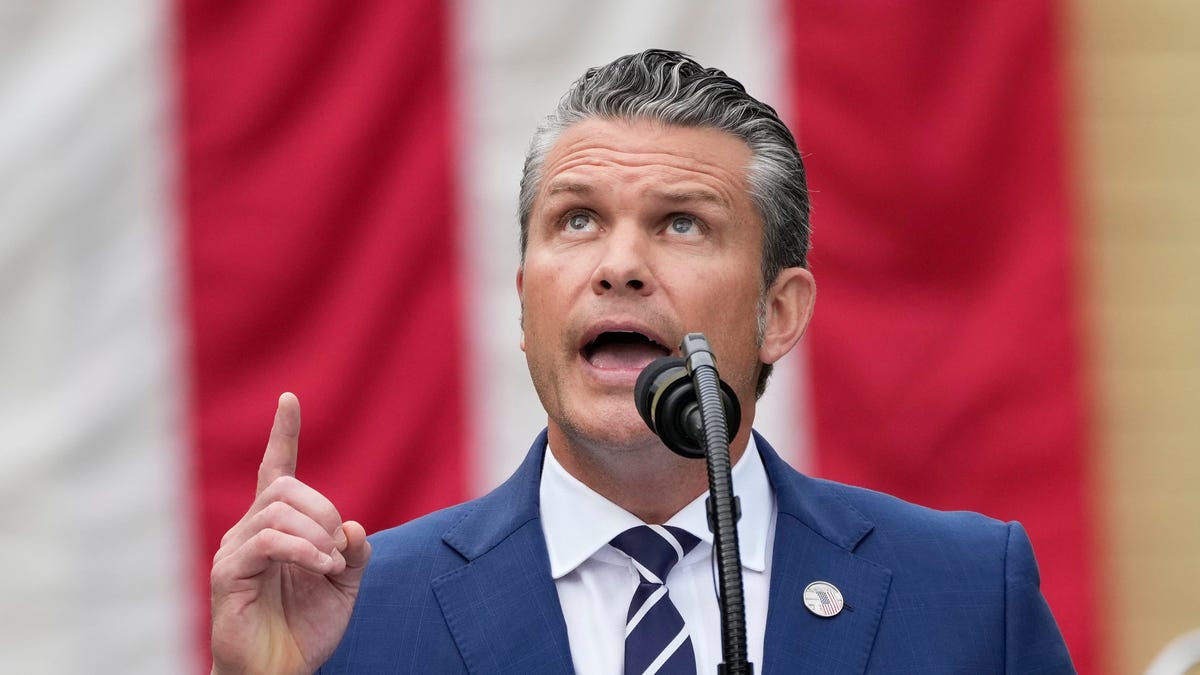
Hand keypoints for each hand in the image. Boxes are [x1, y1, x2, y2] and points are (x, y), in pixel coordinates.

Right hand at [210, 393, 370, 674]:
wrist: (280, 673)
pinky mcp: (228, 575)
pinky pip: (267, 541)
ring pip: (277, 511)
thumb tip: (354, 525)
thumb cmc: (306, 629)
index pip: (276, 469)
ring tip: (329, 566)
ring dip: (317, 534)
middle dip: (324, 511)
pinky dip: (303, 550)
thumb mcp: (345, 585)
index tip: (289, 398)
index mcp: (277, 527)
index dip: (283, 433)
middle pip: (285, 488)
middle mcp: (249, 531)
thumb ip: (354, 553)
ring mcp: (235, 551)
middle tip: (338, 550)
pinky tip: (321, 569)